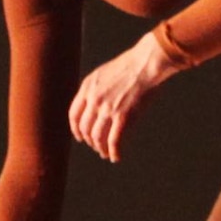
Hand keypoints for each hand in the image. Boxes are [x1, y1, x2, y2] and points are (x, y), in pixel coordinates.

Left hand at [68, 37, 179, 162]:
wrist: (146, 63)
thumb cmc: (131, 66)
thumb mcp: (104, 73)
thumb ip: (96, 89)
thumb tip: (95, 106)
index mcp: (87, 87)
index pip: (74, 114)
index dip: (76, 129)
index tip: (80, 137)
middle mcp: (94, 99)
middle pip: (85, 128)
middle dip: (90, 141)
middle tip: (97, 147)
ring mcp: (107, 108)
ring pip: (97, 137)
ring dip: (101, 149)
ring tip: (106, 154)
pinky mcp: (123, 116)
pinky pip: (114, 141)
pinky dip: (114, 152)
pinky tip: (116, 157)